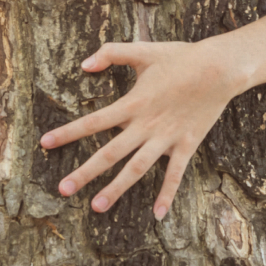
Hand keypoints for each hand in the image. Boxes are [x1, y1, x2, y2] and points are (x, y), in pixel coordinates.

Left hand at [39, 39, 247, 219]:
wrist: (220, 68)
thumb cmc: (182, 57)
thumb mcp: (144, 50)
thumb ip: (111, 53)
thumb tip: (84, 64)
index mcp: (133, 103)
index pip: (93, 121)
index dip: (68, 132)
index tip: (45, 144)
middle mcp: (146, 125)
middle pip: (110, 153)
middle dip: (85, 172)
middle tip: (63, 190)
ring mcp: (167, 138)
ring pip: (137, 169)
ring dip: (116, 188)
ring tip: (96, 207)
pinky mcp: (187, 145)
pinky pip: (175, 174)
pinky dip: (167, 194)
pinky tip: (158, 214)